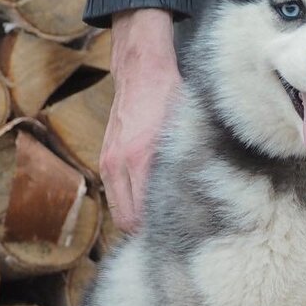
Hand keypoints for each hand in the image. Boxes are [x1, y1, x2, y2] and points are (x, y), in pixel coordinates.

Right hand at [103, 8, 181, 231]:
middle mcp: (120, 163)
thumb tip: (201, 201)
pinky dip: (127, 202)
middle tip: (171, 235)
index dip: (159, 233)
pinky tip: (146, 200)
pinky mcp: (104, 158)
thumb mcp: (185, 132)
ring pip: (118, 211)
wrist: (141, 68)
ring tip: (159, 220)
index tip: (178, 237)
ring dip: (134, 218)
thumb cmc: (170, 96)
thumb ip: (185, 167)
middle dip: (145, 232)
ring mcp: (108, 161)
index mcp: (141, 158)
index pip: (142, 217)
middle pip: (127, 221)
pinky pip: (114, 194)